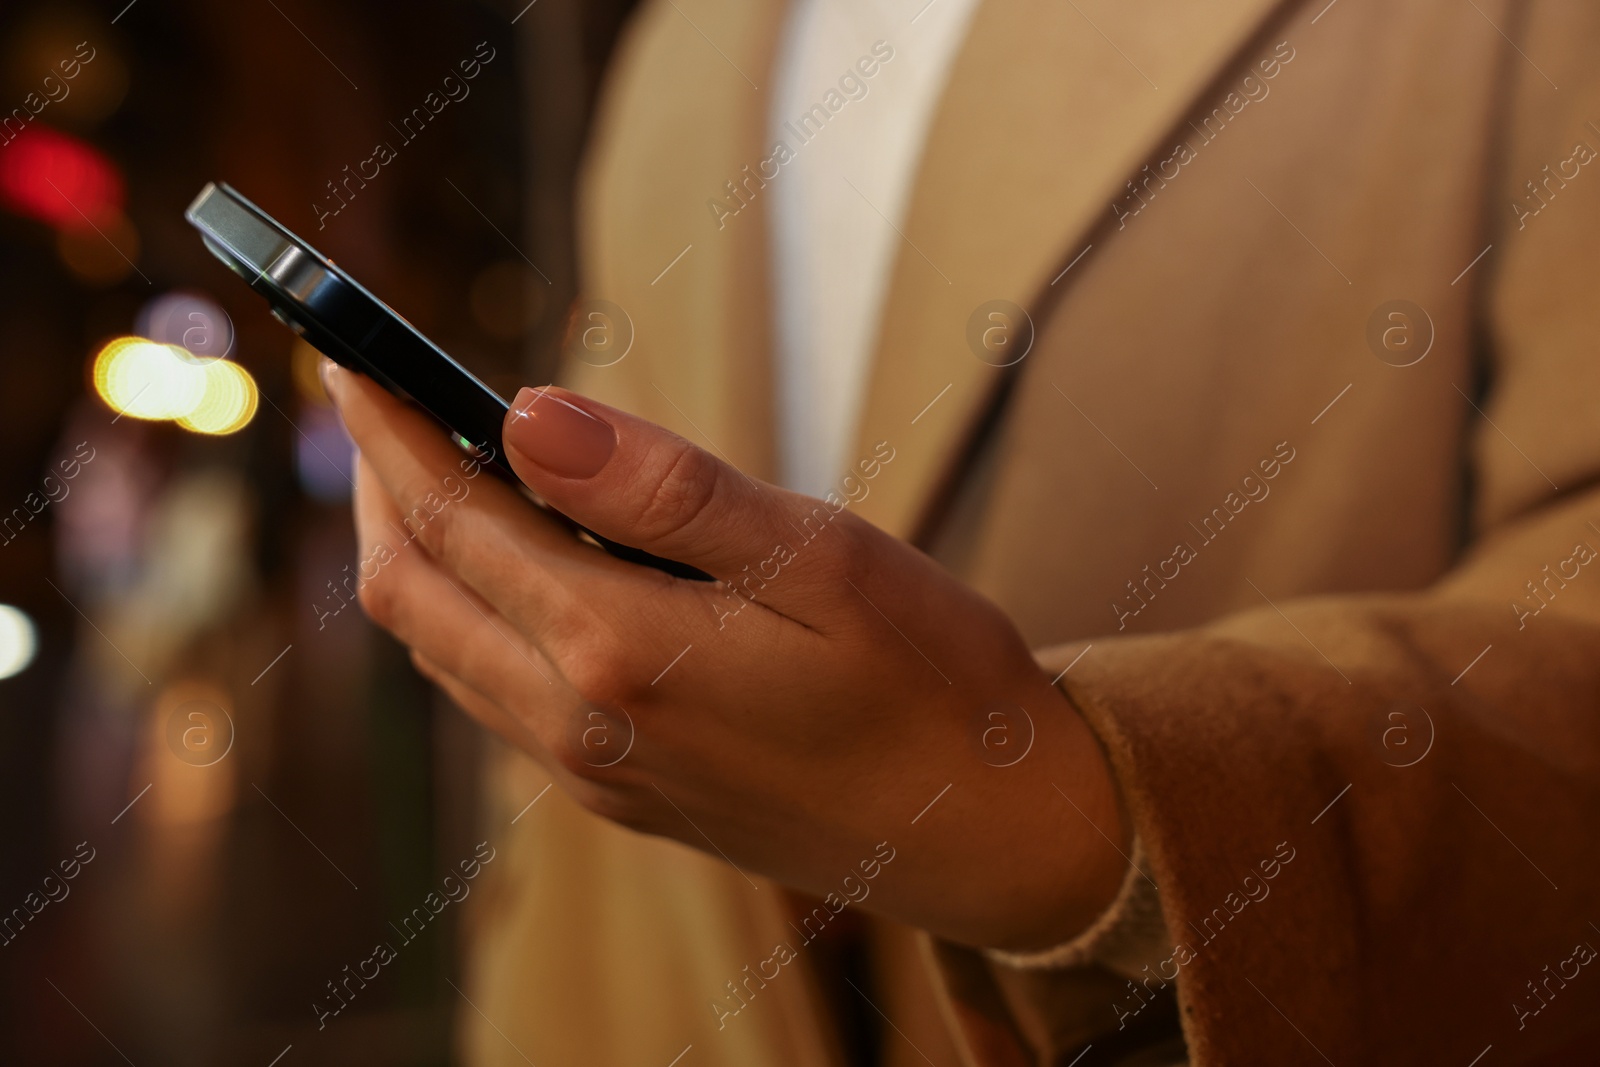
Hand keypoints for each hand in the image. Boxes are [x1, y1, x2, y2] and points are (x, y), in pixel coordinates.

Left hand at [324, 362, 1125, 950]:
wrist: (995, 834)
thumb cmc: (932, 680)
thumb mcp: (818, 556)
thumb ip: (662, 490)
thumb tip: (524, 416)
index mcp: (620, 654)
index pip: (454, 523)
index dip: (389, 432)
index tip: (349, 358)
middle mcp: (584, 728)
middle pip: (416, 599)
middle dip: (381, 492)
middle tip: (381, 405)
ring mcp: (600, 775)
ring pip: (448, 658)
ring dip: (422, 560)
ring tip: (436, 476)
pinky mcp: (629, 799)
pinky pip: (501, 703)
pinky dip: (474, 621)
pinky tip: (521, 577)